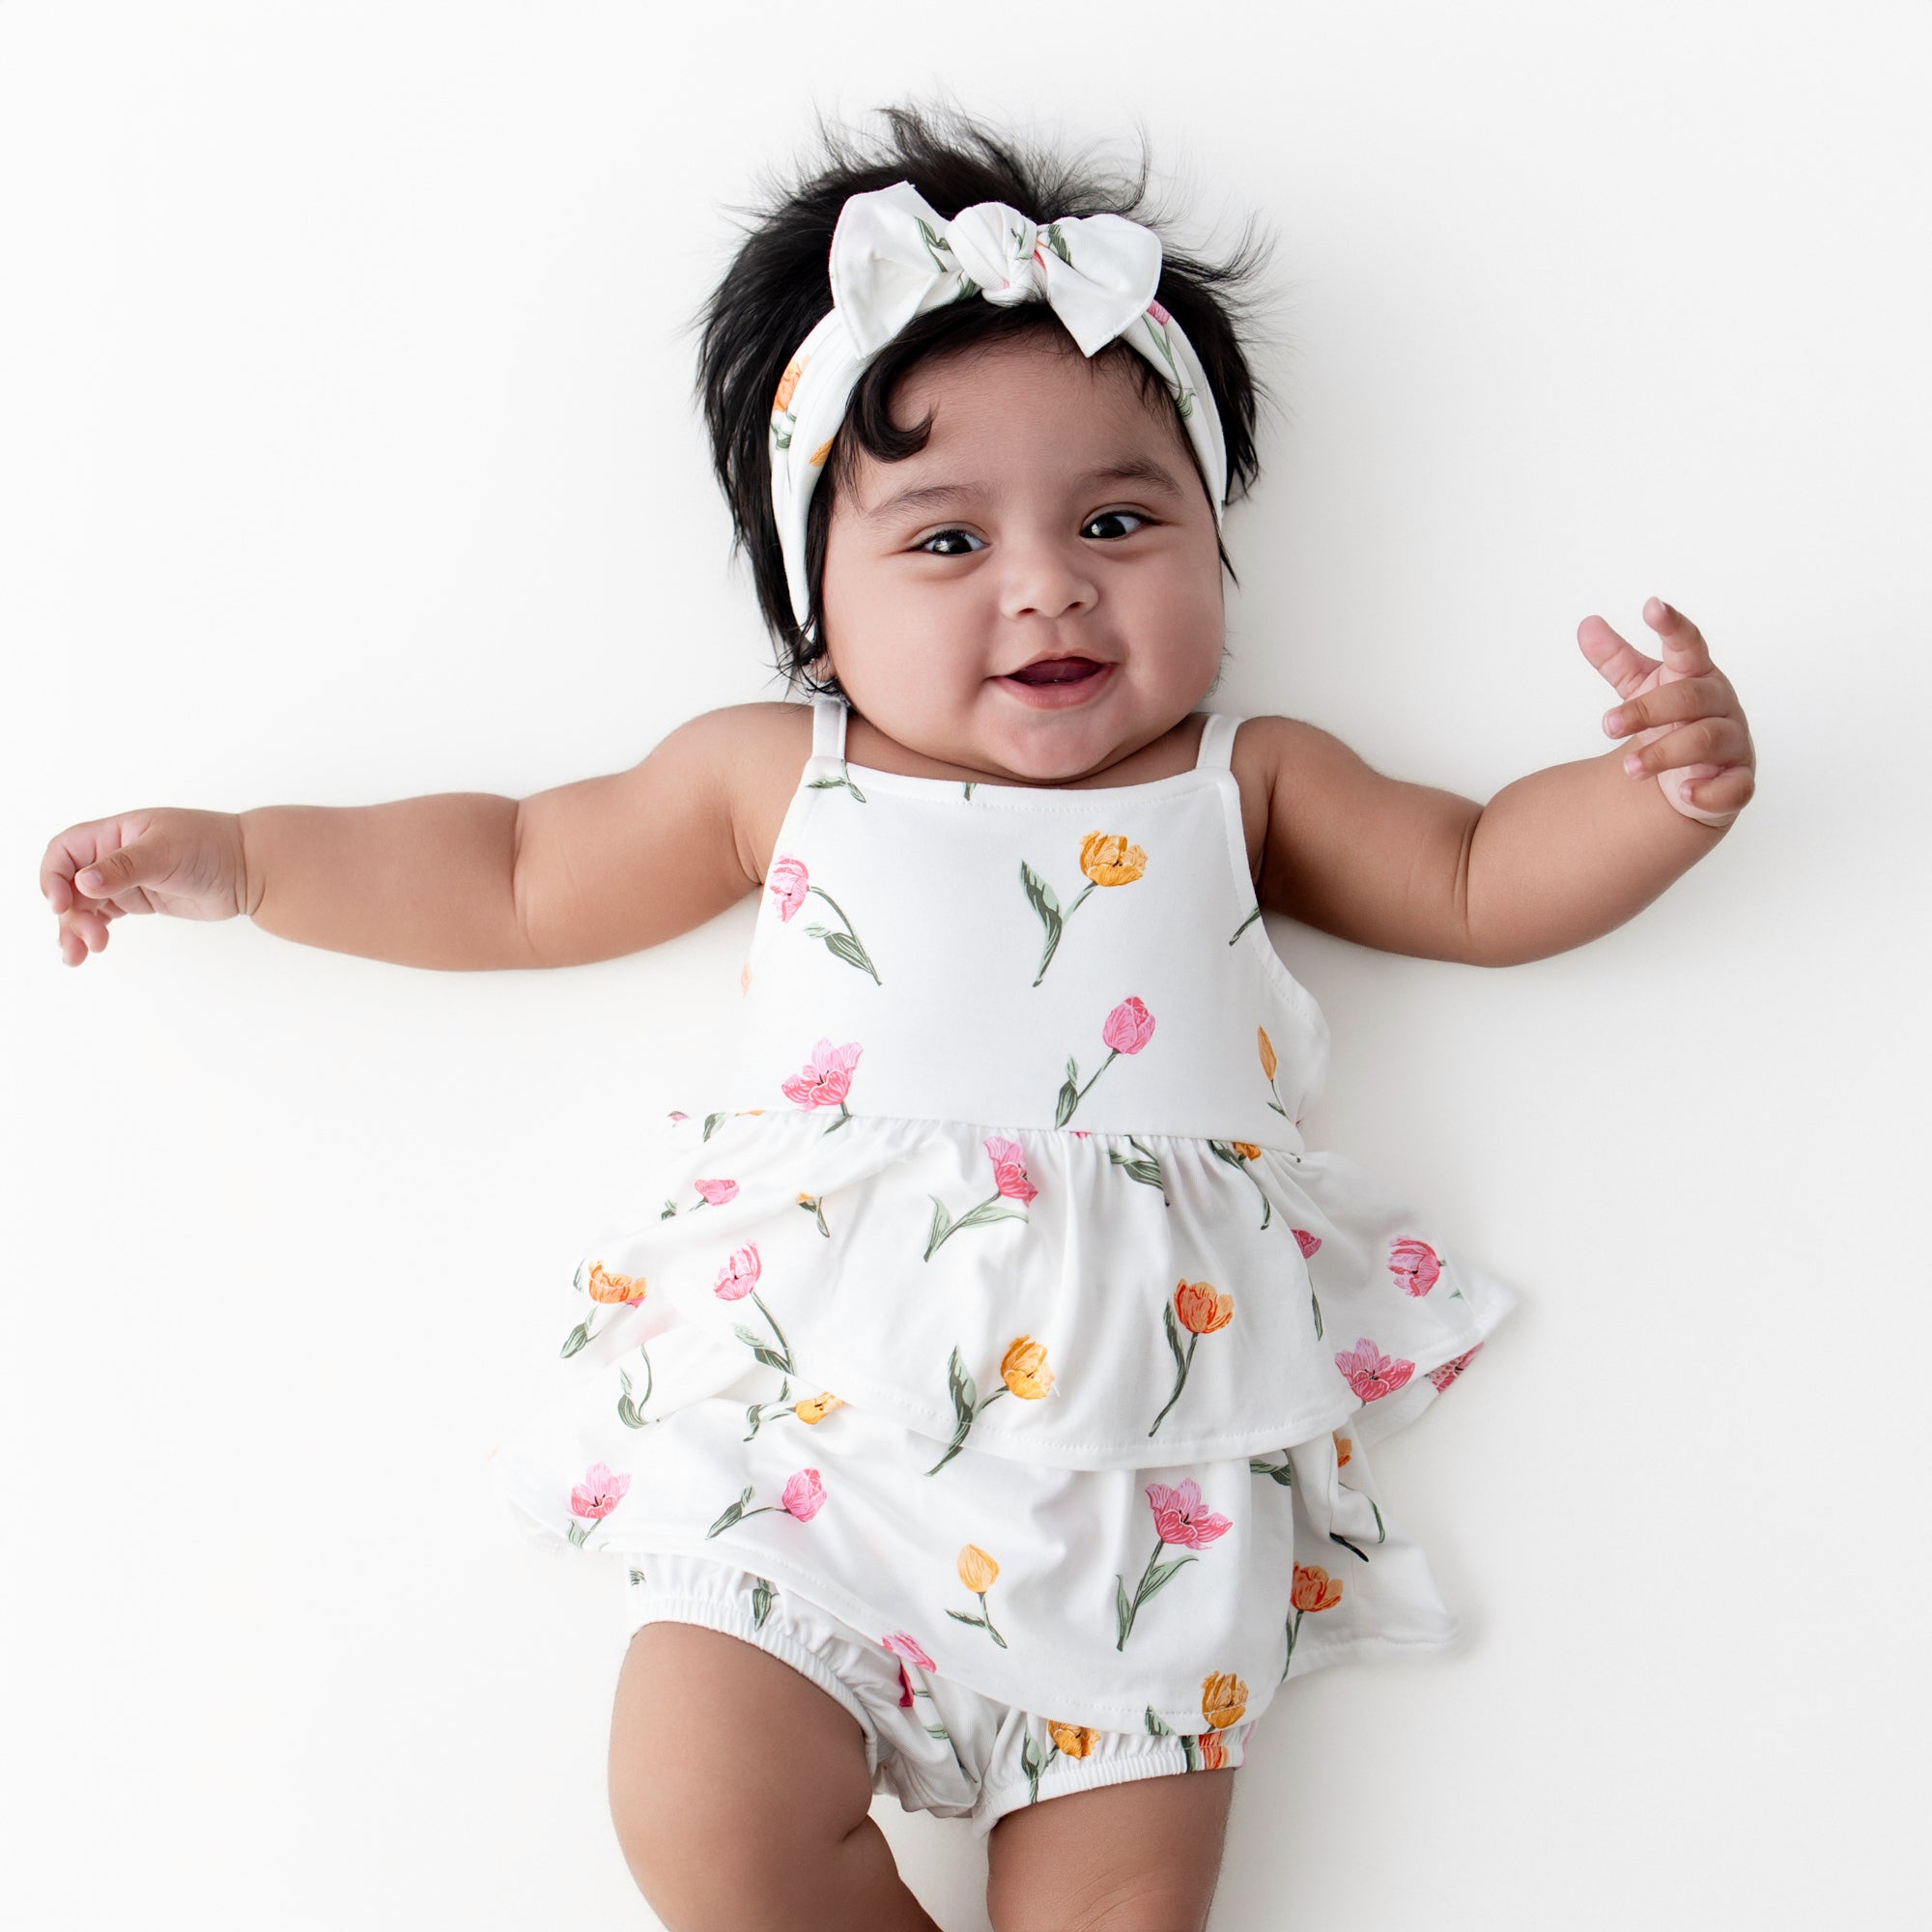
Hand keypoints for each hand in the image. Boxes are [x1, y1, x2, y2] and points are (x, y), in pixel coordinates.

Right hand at [41, 807, 249, 966]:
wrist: (249, 869)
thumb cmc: (211, 847)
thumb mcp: (165, 853)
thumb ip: (123, 867)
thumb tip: (82, 882)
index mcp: (115, 833)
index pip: (65, 851)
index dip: (53, 876)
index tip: (60, 904)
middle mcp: (114, 855)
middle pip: (70, 885)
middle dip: (71, 914)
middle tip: (88, 938)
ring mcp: (125, 880)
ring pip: (84, 905)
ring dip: (75, 929)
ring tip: (78, 955)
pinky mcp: (138, 900)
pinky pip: (103, 916)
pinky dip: (92, 932)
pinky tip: (88, 950)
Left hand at [1580, 598, 1755, 827]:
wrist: (1689, 772)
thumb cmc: (1670, 720)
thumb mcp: (1641, 687)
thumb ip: (1616, 659)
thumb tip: (1586, 624)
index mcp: (1697, 674)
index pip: (1689, 644)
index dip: (1673, 625)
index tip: (1651, 606)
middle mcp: (1720, 704)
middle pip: (1689, 698)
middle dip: (1646, 711)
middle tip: (1607, 724)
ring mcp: (1734, 743)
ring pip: (1705, 740)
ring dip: (1663, 754)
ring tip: (1627, 767)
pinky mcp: (1738, 782)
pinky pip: (1733, 787)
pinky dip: (1707, 791)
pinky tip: (1683, 792)